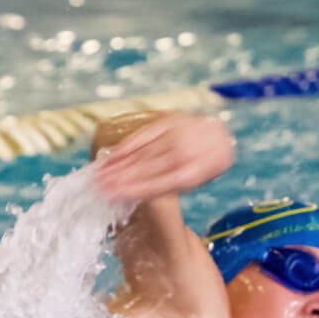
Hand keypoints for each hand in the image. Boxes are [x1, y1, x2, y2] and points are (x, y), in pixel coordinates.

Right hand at [95, 112, 234, 201]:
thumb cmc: (203, 164)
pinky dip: (126, 146)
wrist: (220, 136)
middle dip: (119, 178)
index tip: (113, 196)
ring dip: (118, 165)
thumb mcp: (195, 180)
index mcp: (191, 173)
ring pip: (141, 153)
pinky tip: (111, 155)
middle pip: (145, 168)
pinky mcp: (168, 122)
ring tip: (99, 175)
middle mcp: (183, 153)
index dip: (133, 190)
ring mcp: (175, 135)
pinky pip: (143, 135)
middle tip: (98, 187)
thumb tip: (138, 193)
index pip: (157, 184)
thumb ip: (170, 186)